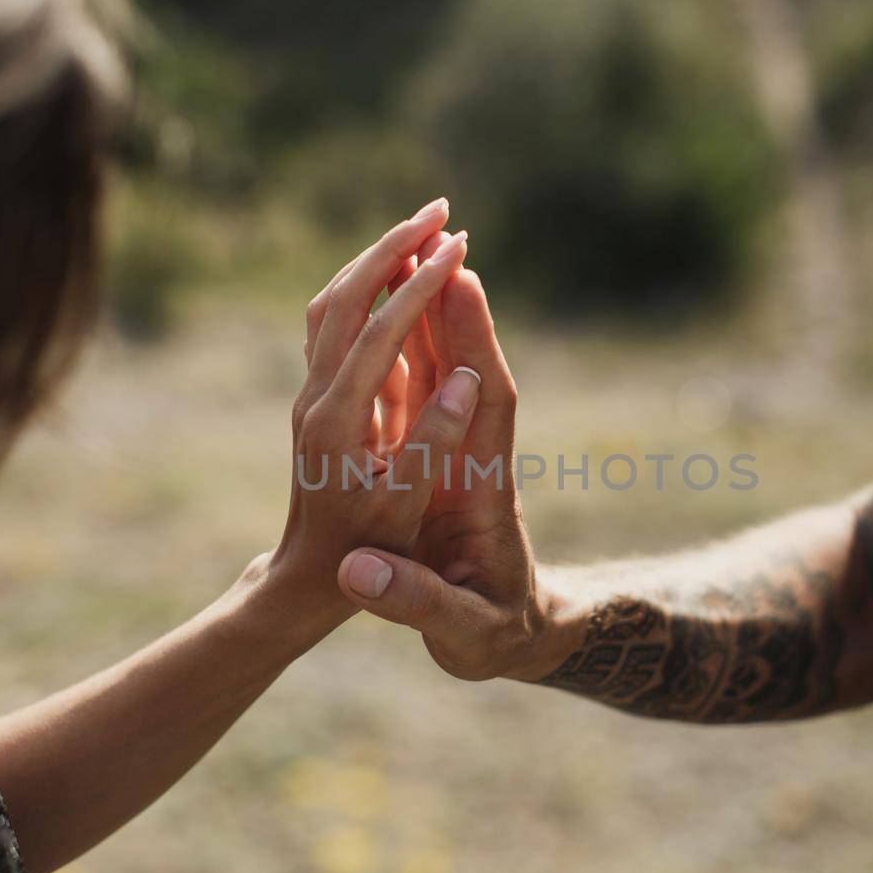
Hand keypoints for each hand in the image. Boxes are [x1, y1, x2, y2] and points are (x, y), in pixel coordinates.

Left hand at [265, 200, 483, 622]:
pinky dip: (364, 289)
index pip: (377, 333)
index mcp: (339, 424)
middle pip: (344, 299)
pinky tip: (397, 279)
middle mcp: (317, 398)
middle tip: (441, 209)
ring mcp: (312, 395)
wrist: (308, 577)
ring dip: (374, 260)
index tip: (458, 246)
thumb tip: (466, 383)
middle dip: (392, 248)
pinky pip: (334, 325)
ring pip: (331, 304)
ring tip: (422, 230)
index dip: (418, 286)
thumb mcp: (404, 511)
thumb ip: (432, 447)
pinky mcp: (319, 397)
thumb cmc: (366, 554)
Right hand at [332, 256, 558, 681]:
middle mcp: (478, 458)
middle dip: (452, 305)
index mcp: (488, 493)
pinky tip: (388, 306)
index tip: (459, 287)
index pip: (487, 408)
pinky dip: (407, 346)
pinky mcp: (440, 457)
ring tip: (406, 249)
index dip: (473, 347)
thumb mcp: (464, 634)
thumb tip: (359, 572)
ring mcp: (460, 453)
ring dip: (428, 312)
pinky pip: (422, 390)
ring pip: (445, 369)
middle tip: (432, 236)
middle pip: (468, 368)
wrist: (513, 636)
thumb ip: (417, 603)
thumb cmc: (494, 635)